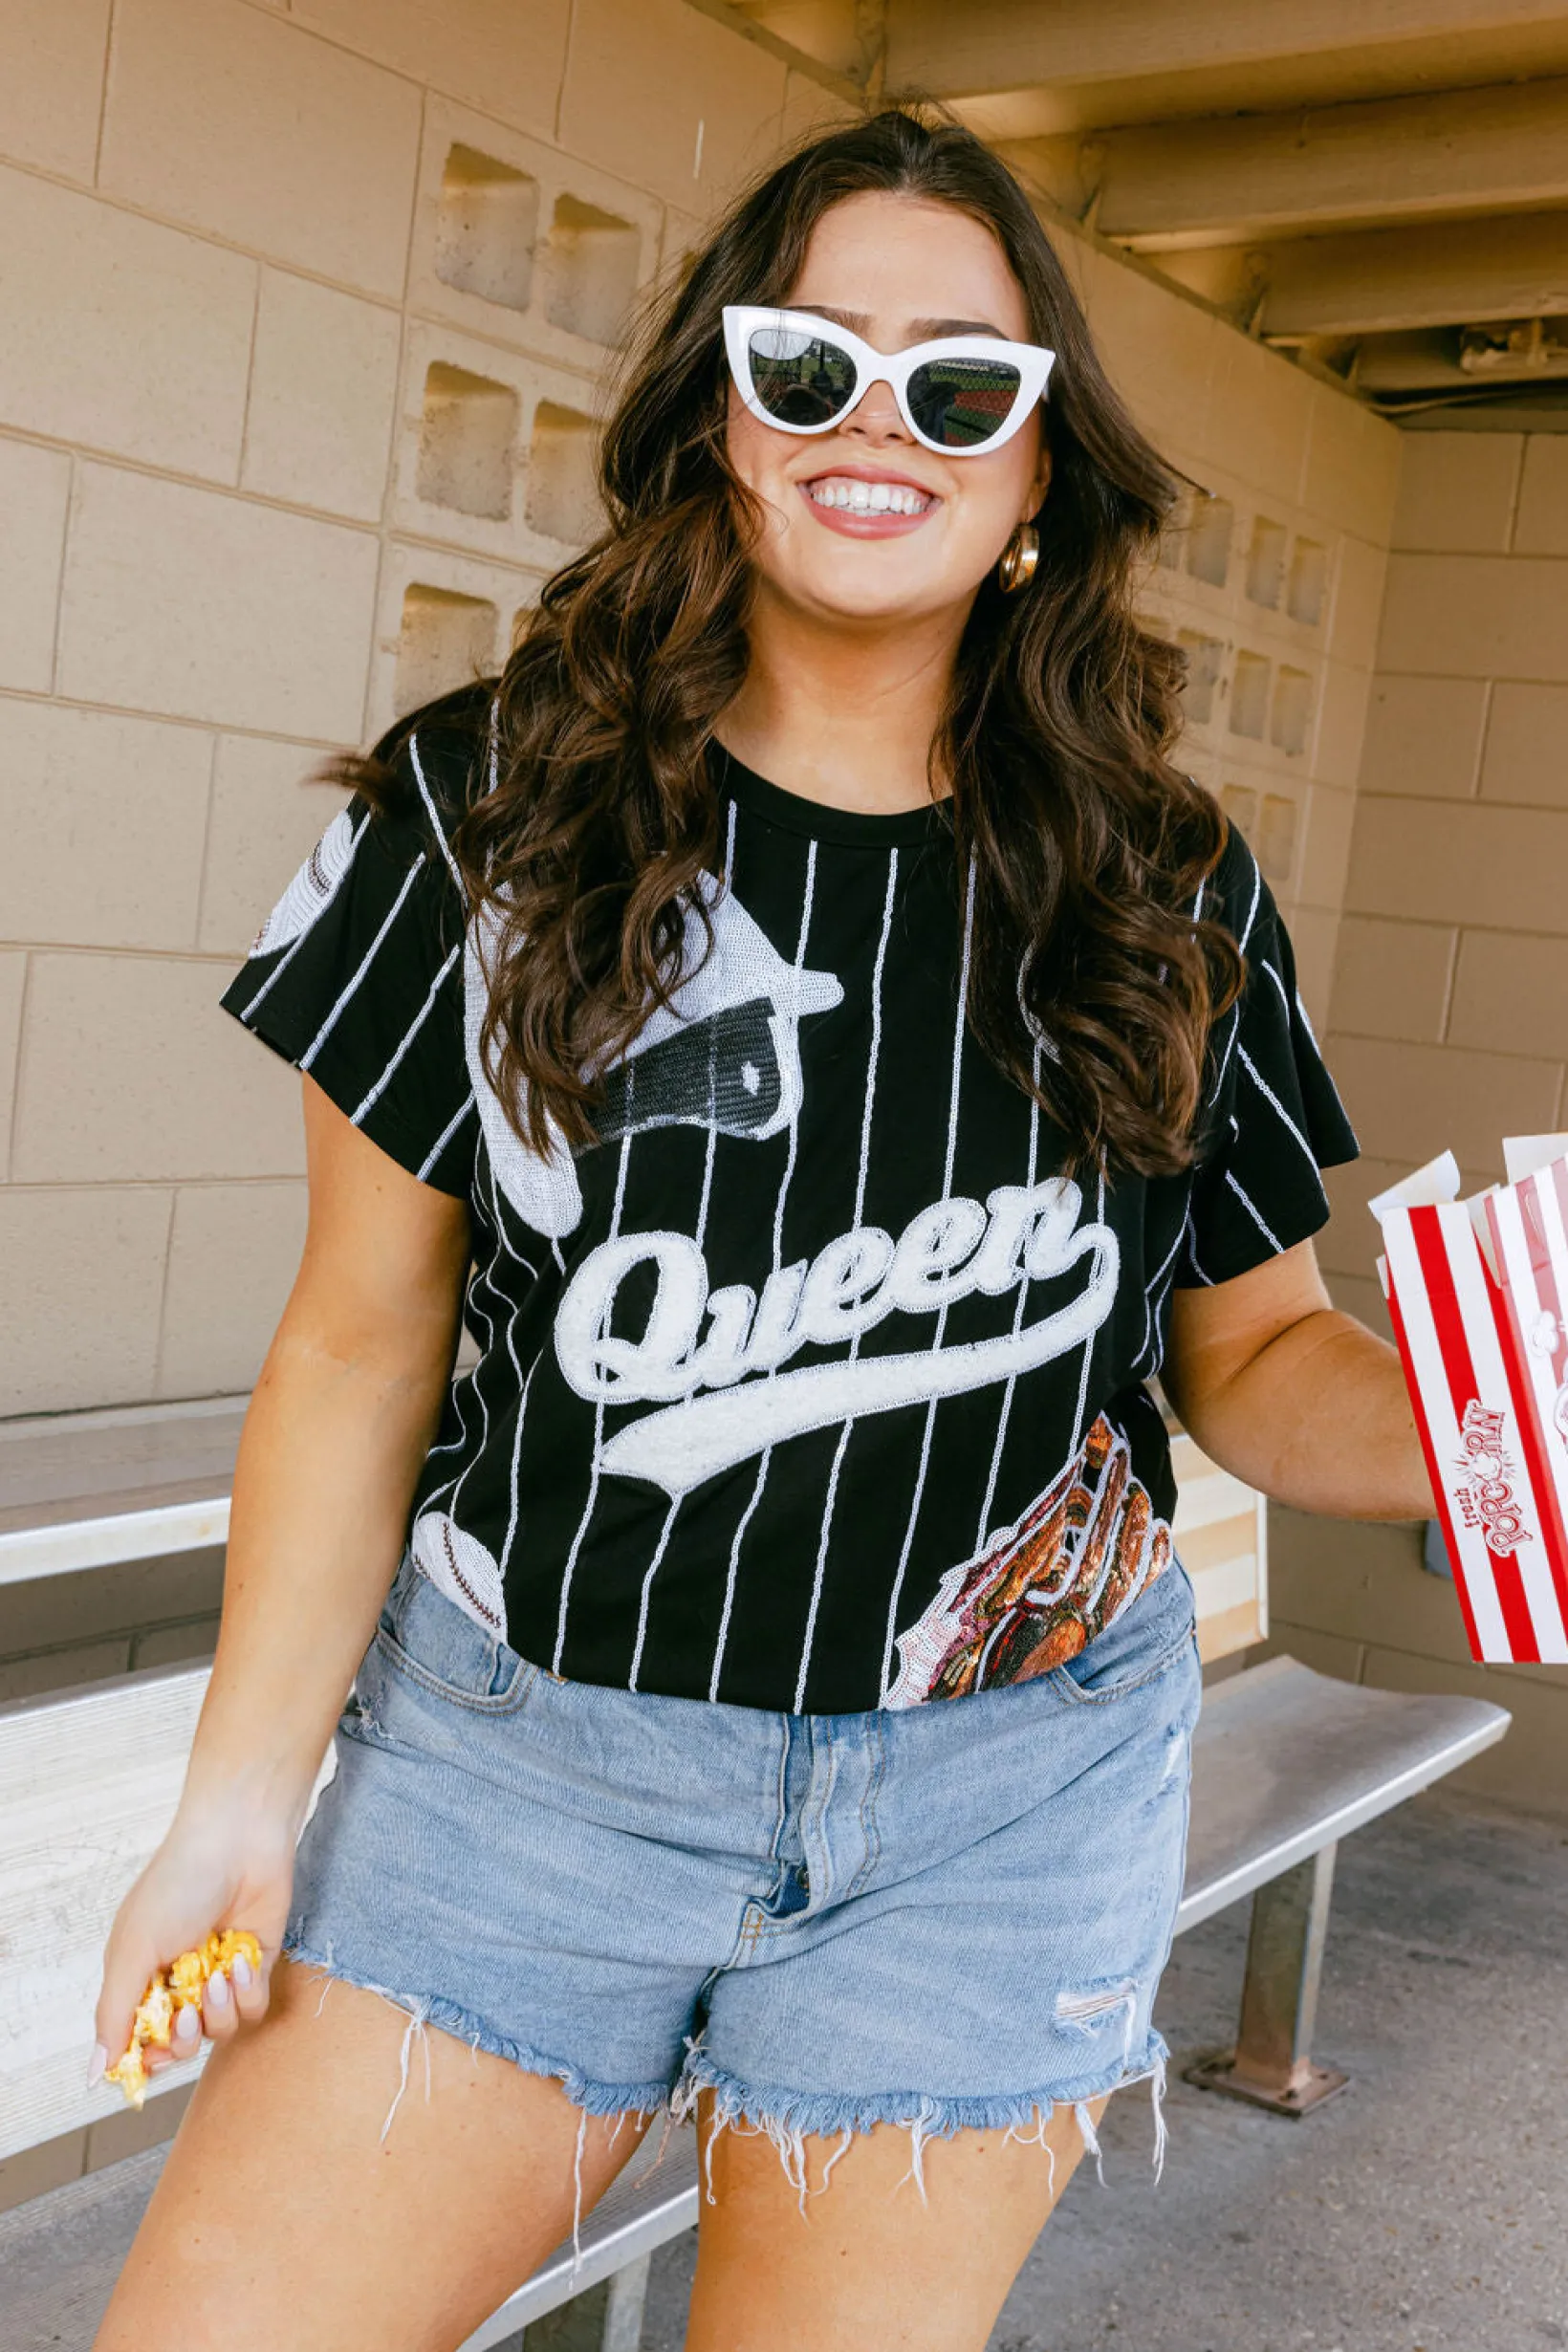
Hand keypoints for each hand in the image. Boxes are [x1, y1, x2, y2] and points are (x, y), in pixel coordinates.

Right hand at [90, 1797, 299, 2085]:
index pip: (137, 2038)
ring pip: (218, 2030)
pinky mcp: (256, 1966)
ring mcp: (218, 1973)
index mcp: (139, 1975)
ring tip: (219, 1975)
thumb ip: (114, 2014)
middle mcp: (178, 1980)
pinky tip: (242, 1960)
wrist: (240, 1838)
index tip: (150, 2059)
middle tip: (186, 2013)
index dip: (144, 2057)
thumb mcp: (134, 1950)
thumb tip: (94, 2073)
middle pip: (179, 2045)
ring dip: (218, 2010)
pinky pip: (252, 2009)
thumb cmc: (178, 1884)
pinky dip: (247, 1993)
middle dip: (182, 2039)